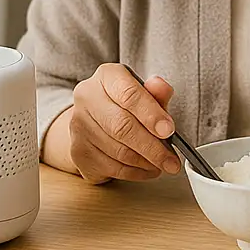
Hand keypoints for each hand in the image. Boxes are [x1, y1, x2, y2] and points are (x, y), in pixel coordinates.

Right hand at [58, 64, 180, 183]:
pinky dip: (134, 173)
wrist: (96, 119)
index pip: (129, 95)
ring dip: (146, 162)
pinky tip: (147, 169)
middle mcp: (87, 98)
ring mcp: (78, 126)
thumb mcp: (146, 93)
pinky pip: (111, 168)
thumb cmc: (127, 105)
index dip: (151, 114)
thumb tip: (162, 88)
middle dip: (152, 147)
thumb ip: (157, 93)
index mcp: (107, 76)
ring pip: (117, 151)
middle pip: (122, 127)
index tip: (169, 131)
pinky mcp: (78, 152)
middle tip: (172, 160)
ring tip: (163, 164)